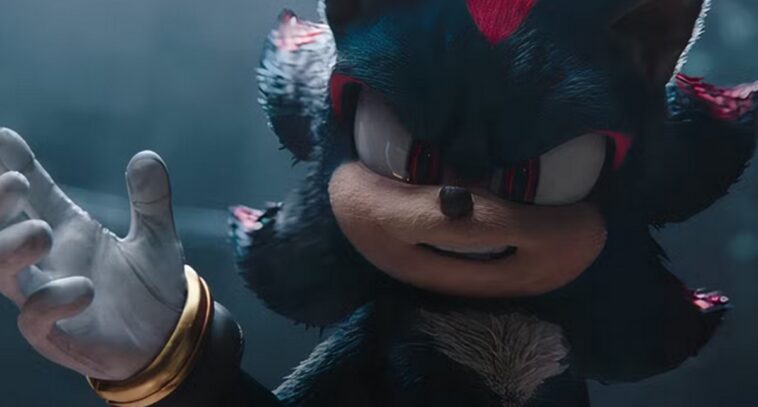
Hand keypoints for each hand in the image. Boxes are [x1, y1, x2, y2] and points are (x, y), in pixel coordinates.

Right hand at [0, 128, 185, 380]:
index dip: (13, 164)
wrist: (167, 334)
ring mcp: (47, 296)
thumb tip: (147, 157)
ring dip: (9, 249)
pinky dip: (50, 302)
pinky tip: (83, 289)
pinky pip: (36, 320)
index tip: (3, 135)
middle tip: (14, 182)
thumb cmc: (151, 283)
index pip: (33, 194)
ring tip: (40, 232)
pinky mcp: (58, 333)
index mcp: (69, 230)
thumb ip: (150, 199)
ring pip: (2, 272)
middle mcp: (49, 260)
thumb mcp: (156, 235)